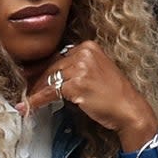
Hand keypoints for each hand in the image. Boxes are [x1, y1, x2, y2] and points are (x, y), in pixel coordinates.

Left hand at [22, 41, 157, 137]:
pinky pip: (50, 93)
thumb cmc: (116, 96)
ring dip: (36, 92)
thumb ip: (78, 69)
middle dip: (38, 81)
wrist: (130, 110)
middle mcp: (84, 53)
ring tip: (27, 101)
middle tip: (27, 90)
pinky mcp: (76, 85)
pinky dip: (38, 101)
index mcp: (89, 47)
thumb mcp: (98, 73)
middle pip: (52, 67)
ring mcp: (80, 68)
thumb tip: (52, 75)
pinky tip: (29, 106)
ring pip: (49, 80)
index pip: (59, 56)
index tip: (32, 75)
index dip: (43, 68)